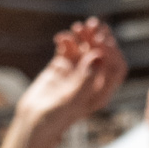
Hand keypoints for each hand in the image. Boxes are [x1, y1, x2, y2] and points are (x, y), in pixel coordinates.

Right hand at [17, 18, 126, 139]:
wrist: (32, 123)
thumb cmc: (54, 119)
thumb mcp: (72, 102)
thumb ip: (86, 80)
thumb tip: (98, 56)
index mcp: (102, 91)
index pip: (116, 67)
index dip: (111, 51)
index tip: (98, 40)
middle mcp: (93, 80)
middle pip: (103, 54)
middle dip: (100, 37)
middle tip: (92, 24)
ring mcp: (77, 72)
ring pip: (86, 48)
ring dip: (84, 35)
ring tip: (77, 27)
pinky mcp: (62, 67)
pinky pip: (69, 48)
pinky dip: (66, 40)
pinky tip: (59, 38)